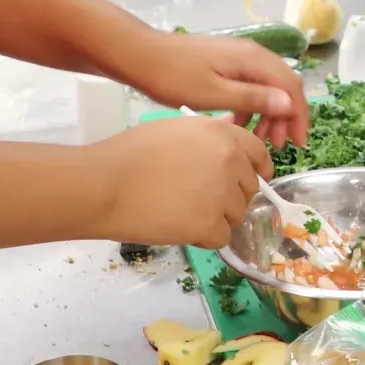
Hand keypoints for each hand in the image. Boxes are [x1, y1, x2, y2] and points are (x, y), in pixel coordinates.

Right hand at [85, 116, 271, 247]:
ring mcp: (222, 194)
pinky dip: (204, 237)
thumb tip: (231, 127)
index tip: (253, 178)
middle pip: (249, 188)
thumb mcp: (174, 129)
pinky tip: (180, 227)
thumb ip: (208, 132)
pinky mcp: (209, 224)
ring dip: (217, 218)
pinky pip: (221, 237)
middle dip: (231, 196)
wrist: (106, 184)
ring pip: (237, 215)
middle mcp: (229, 161)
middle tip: (201, 200)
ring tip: (183, 212)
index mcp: (221, 134)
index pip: (258, 153)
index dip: (257, 168)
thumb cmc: (130, 152)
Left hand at [125, 32, 309, 150]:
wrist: (140, 54)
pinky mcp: (225, 62)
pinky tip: (238, 125)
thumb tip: (288, 104)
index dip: (298, 116)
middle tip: (277, 145)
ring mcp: (238, 57)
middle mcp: (252, 54)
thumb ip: (252, 98)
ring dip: (268, 113)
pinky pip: (249, 85)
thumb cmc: (174, 77)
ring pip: (267, 86)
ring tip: (259, 139)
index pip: (291, 87)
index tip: (297, 144)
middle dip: (285, 117)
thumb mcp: (214, 94)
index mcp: (253, 60)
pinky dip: (251, 106)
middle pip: (283, 85)